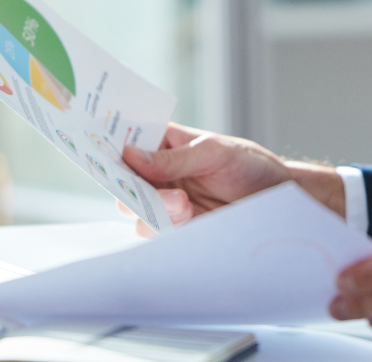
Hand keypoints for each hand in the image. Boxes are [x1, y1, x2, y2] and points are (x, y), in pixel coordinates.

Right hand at [122, 122, 344, 234]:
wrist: (276, 202)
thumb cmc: (248, 166)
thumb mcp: (214, 152)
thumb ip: (173, 158)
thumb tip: (130, 154)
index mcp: (165, 142)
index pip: (127, 140)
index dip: (108, 143)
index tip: (95, 148)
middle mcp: (158, 171)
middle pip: (122, 180)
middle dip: (131, 186)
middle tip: (157, 189)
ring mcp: (164, 200)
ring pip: (133, 209)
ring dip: (153, 209)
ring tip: (185, 205)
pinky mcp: (175, 228)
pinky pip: (152, 231)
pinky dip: (164, 228)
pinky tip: (188, 219)